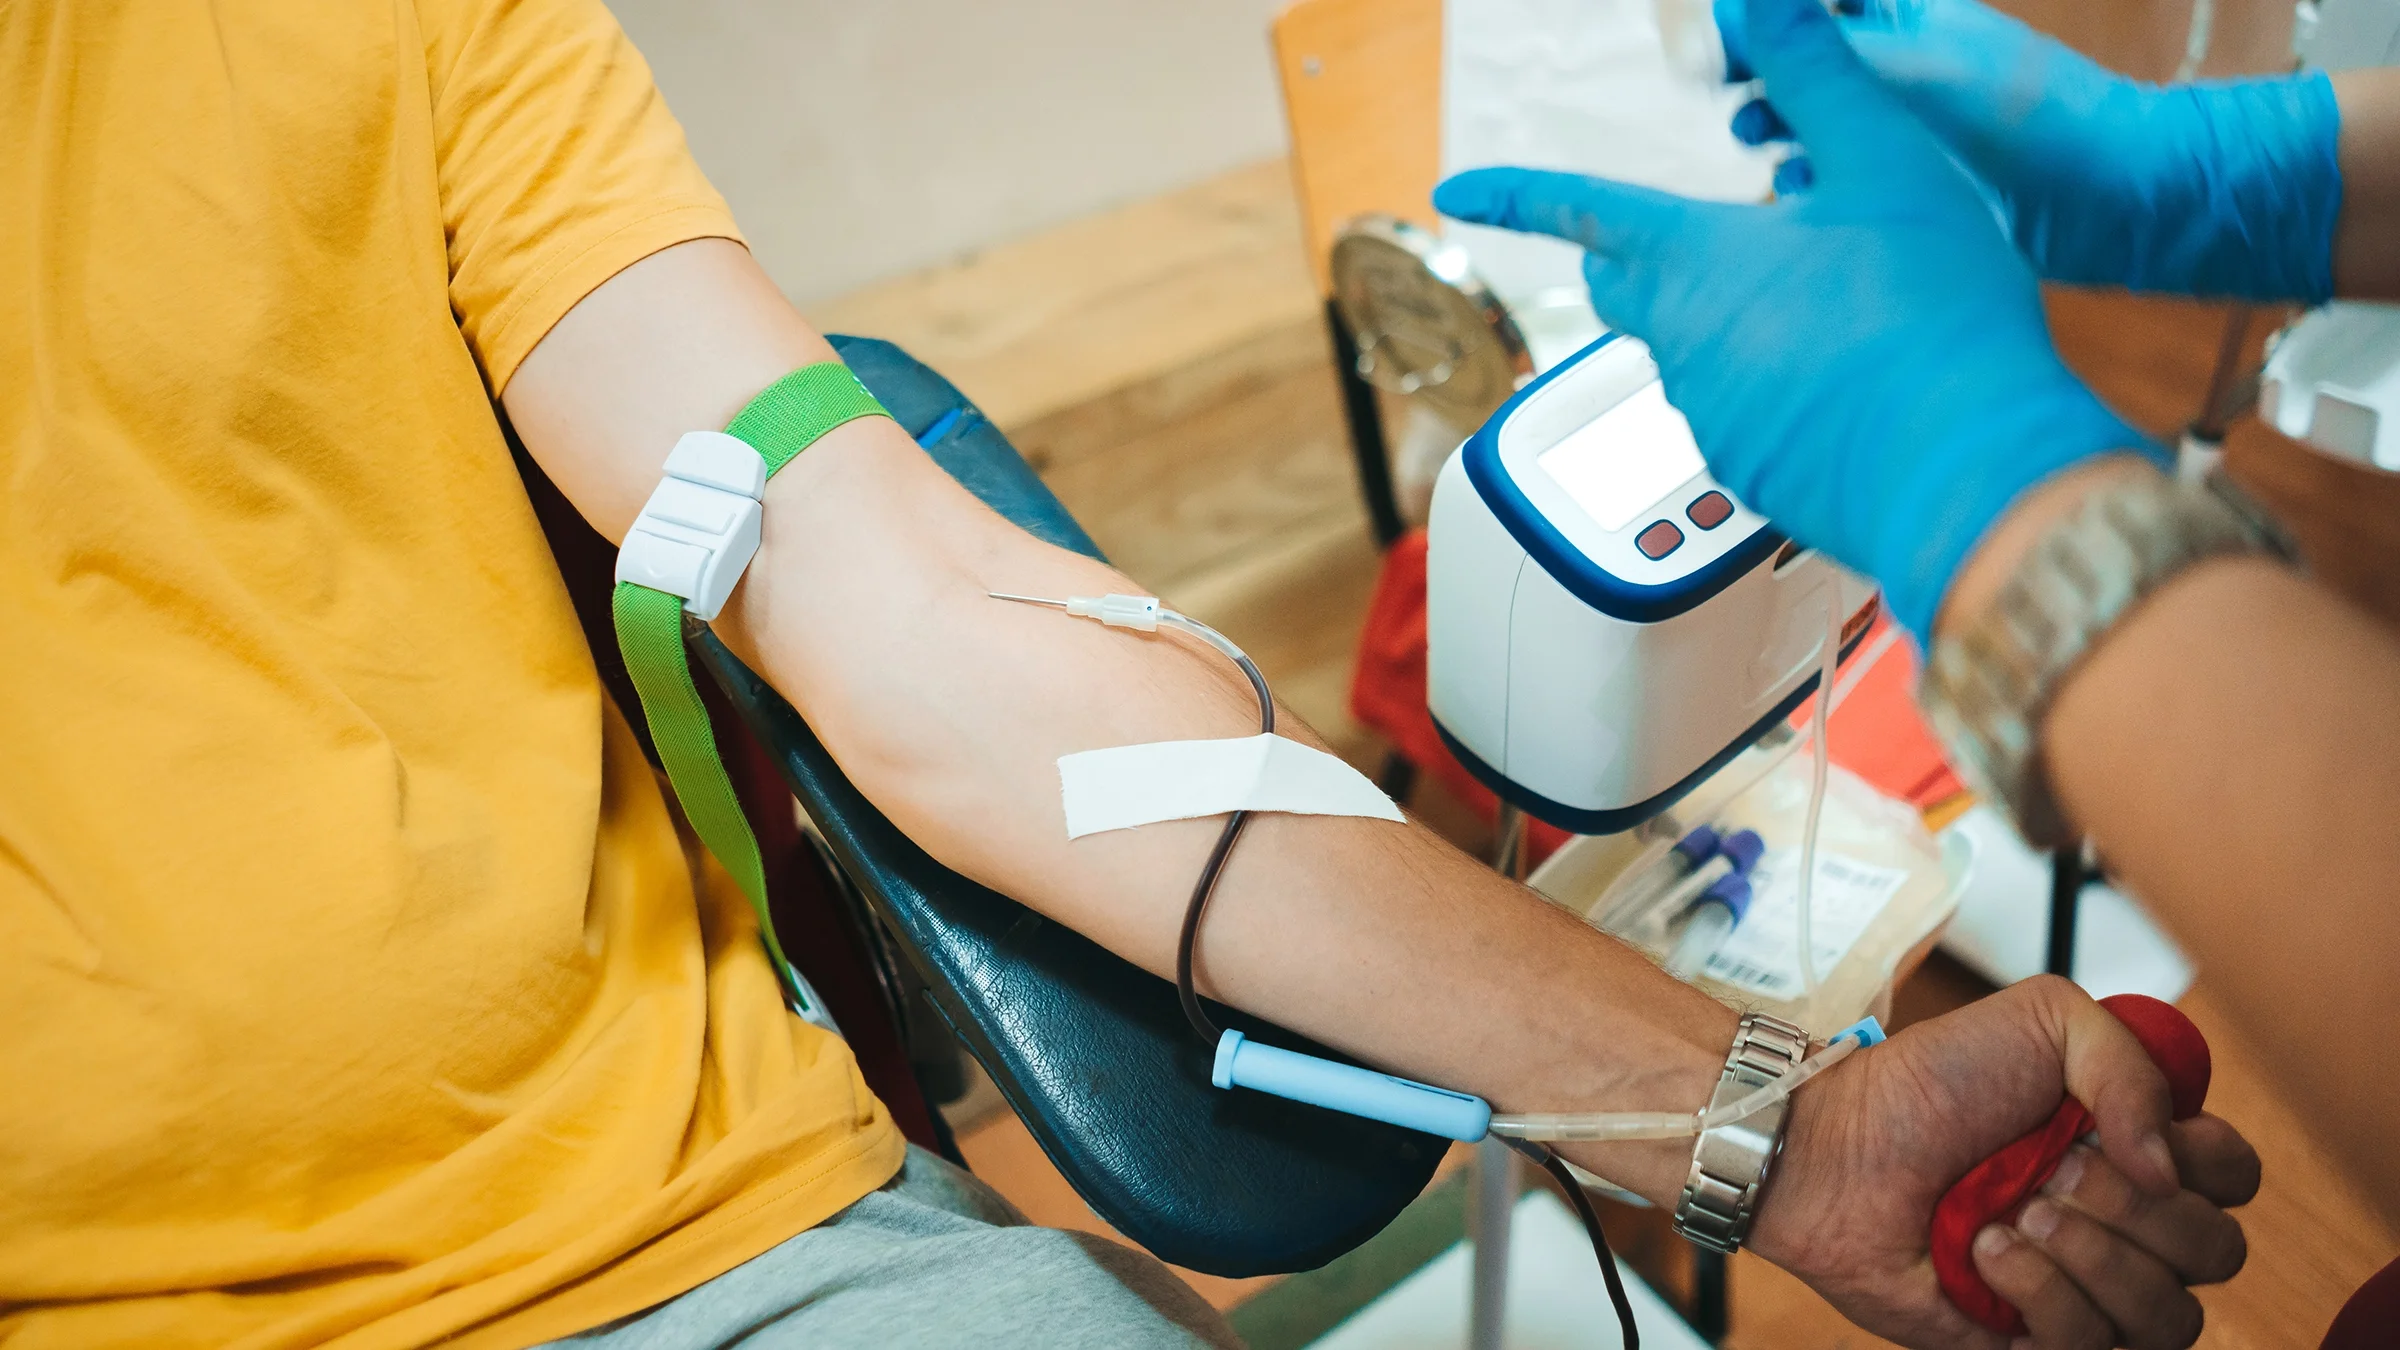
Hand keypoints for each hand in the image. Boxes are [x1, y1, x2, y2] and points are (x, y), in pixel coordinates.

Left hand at [1433, 0, 2151, 636]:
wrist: (1965, 466)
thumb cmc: (1932, 314)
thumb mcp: (1884, 162)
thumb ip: (1815, 77)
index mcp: (1694, 257)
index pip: (1579, 210)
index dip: (1515, 194)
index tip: (1459, 191)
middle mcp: (1679, 339)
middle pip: (1622, 288)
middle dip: (1627, 258)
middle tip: (1663, 242)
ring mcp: (1707, 414)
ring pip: (1688, 351)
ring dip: (1727, 322)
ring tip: (1821, 307)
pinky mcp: (1745, 473)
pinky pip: (1738, 416)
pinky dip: (1770, 389)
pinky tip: (1841, 383)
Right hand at [1716, 0, 2342, 302]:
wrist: (2118, 205)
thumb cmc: (2030, 124)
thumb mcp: (1910, 72)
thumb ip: (1821, 52)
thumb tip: (1736, 21)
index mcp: (1913, 16)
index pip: (1820, 6)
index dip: (1764, 17)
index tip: (1724, 45)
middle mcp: (1907, 63)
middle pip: (1807, 53)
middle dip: (1764, 73)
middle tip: (1735, 98)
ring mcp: (1911, 126)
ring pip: (1818, 115)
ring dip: (1781, 127)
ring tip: (1762, 146)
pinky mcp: (1915, 185)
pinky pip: (1841, 176)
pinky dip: (1816, 183)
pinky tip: (1802, 198)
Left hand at [1753, 976, 2258, 1347]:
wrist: (1833, 1147)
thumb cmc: (1926, 1083)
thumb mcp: (2041, 1020)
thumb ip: (2131, 1064)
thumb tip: (2171, 1169)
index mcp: (2137, 1146)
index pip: (2235, 1176)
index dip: (2200, 1161)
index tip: (2116, 1135)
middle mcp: (2126, 1224)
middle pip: (2216, 1250)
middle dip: (2132, 1209)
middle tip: (2050, 1172)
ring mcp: (2087, 1287)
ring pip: (2170, 1315)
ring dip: (2088, 1258)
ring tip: (2010, 1218)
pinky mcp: (2040, 1339)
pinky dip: (2043, 1299)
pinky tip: (1986, 1259)